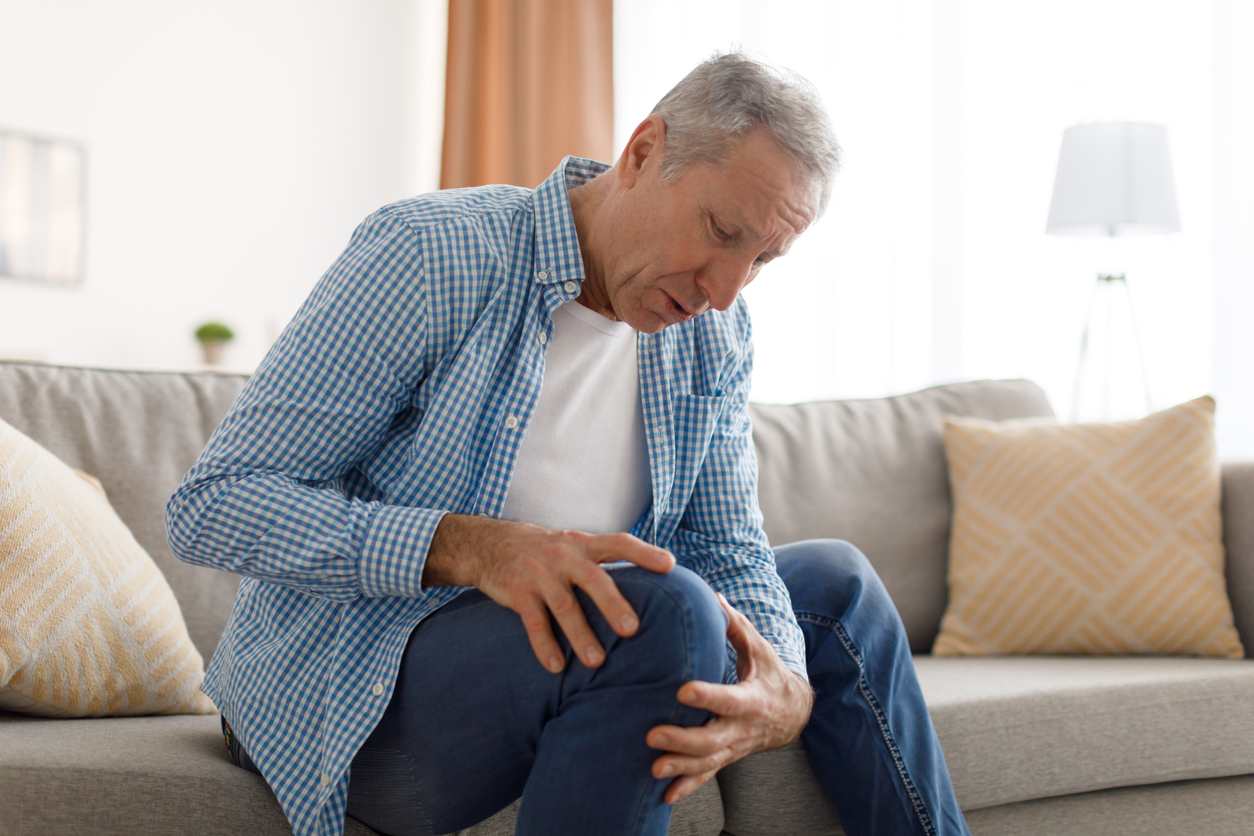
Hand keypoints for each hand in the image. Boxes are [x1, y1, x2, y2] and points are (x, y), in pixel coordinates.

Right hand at [423, 514, 674, 672]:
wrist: (489, 543)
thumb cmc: (545, 551)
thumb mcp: (573, 545)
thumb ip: (601, 563)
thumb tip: (646, 587)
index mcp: (584, 544)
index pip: (619, 543)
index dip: (645, 552)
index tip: (670, 565)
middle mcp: (564, 555)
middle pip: (593, 579)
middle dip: (612, 604)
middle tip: (632, 630)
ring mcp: (540, 573)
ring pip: (564, 606)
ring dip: (580, 635)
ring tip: (597, 662)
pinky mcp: (517, 590)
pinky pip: (533, 621)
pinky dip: (545, 645)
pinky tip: (556, 667)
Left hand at [646, 593, 813, 803]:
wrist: (793, 714)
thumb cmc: (770, 675)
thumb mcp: (760, 650)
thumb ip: (736, 626)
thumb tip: (712, 596)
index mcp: (752, 699)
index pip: (728, 698)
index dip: (708, 696)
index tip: (683, 690)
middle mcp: (742, 728)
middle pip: (713, 739)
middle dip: (683, 740)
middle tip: (653, 735)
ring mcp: (734, 747)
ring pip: (708, 762)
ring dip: (681, 767)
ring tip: (654, 767)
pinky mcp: (726, 757)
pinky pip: (707, 776)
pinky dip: (687, 787)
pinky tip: (665, 796)